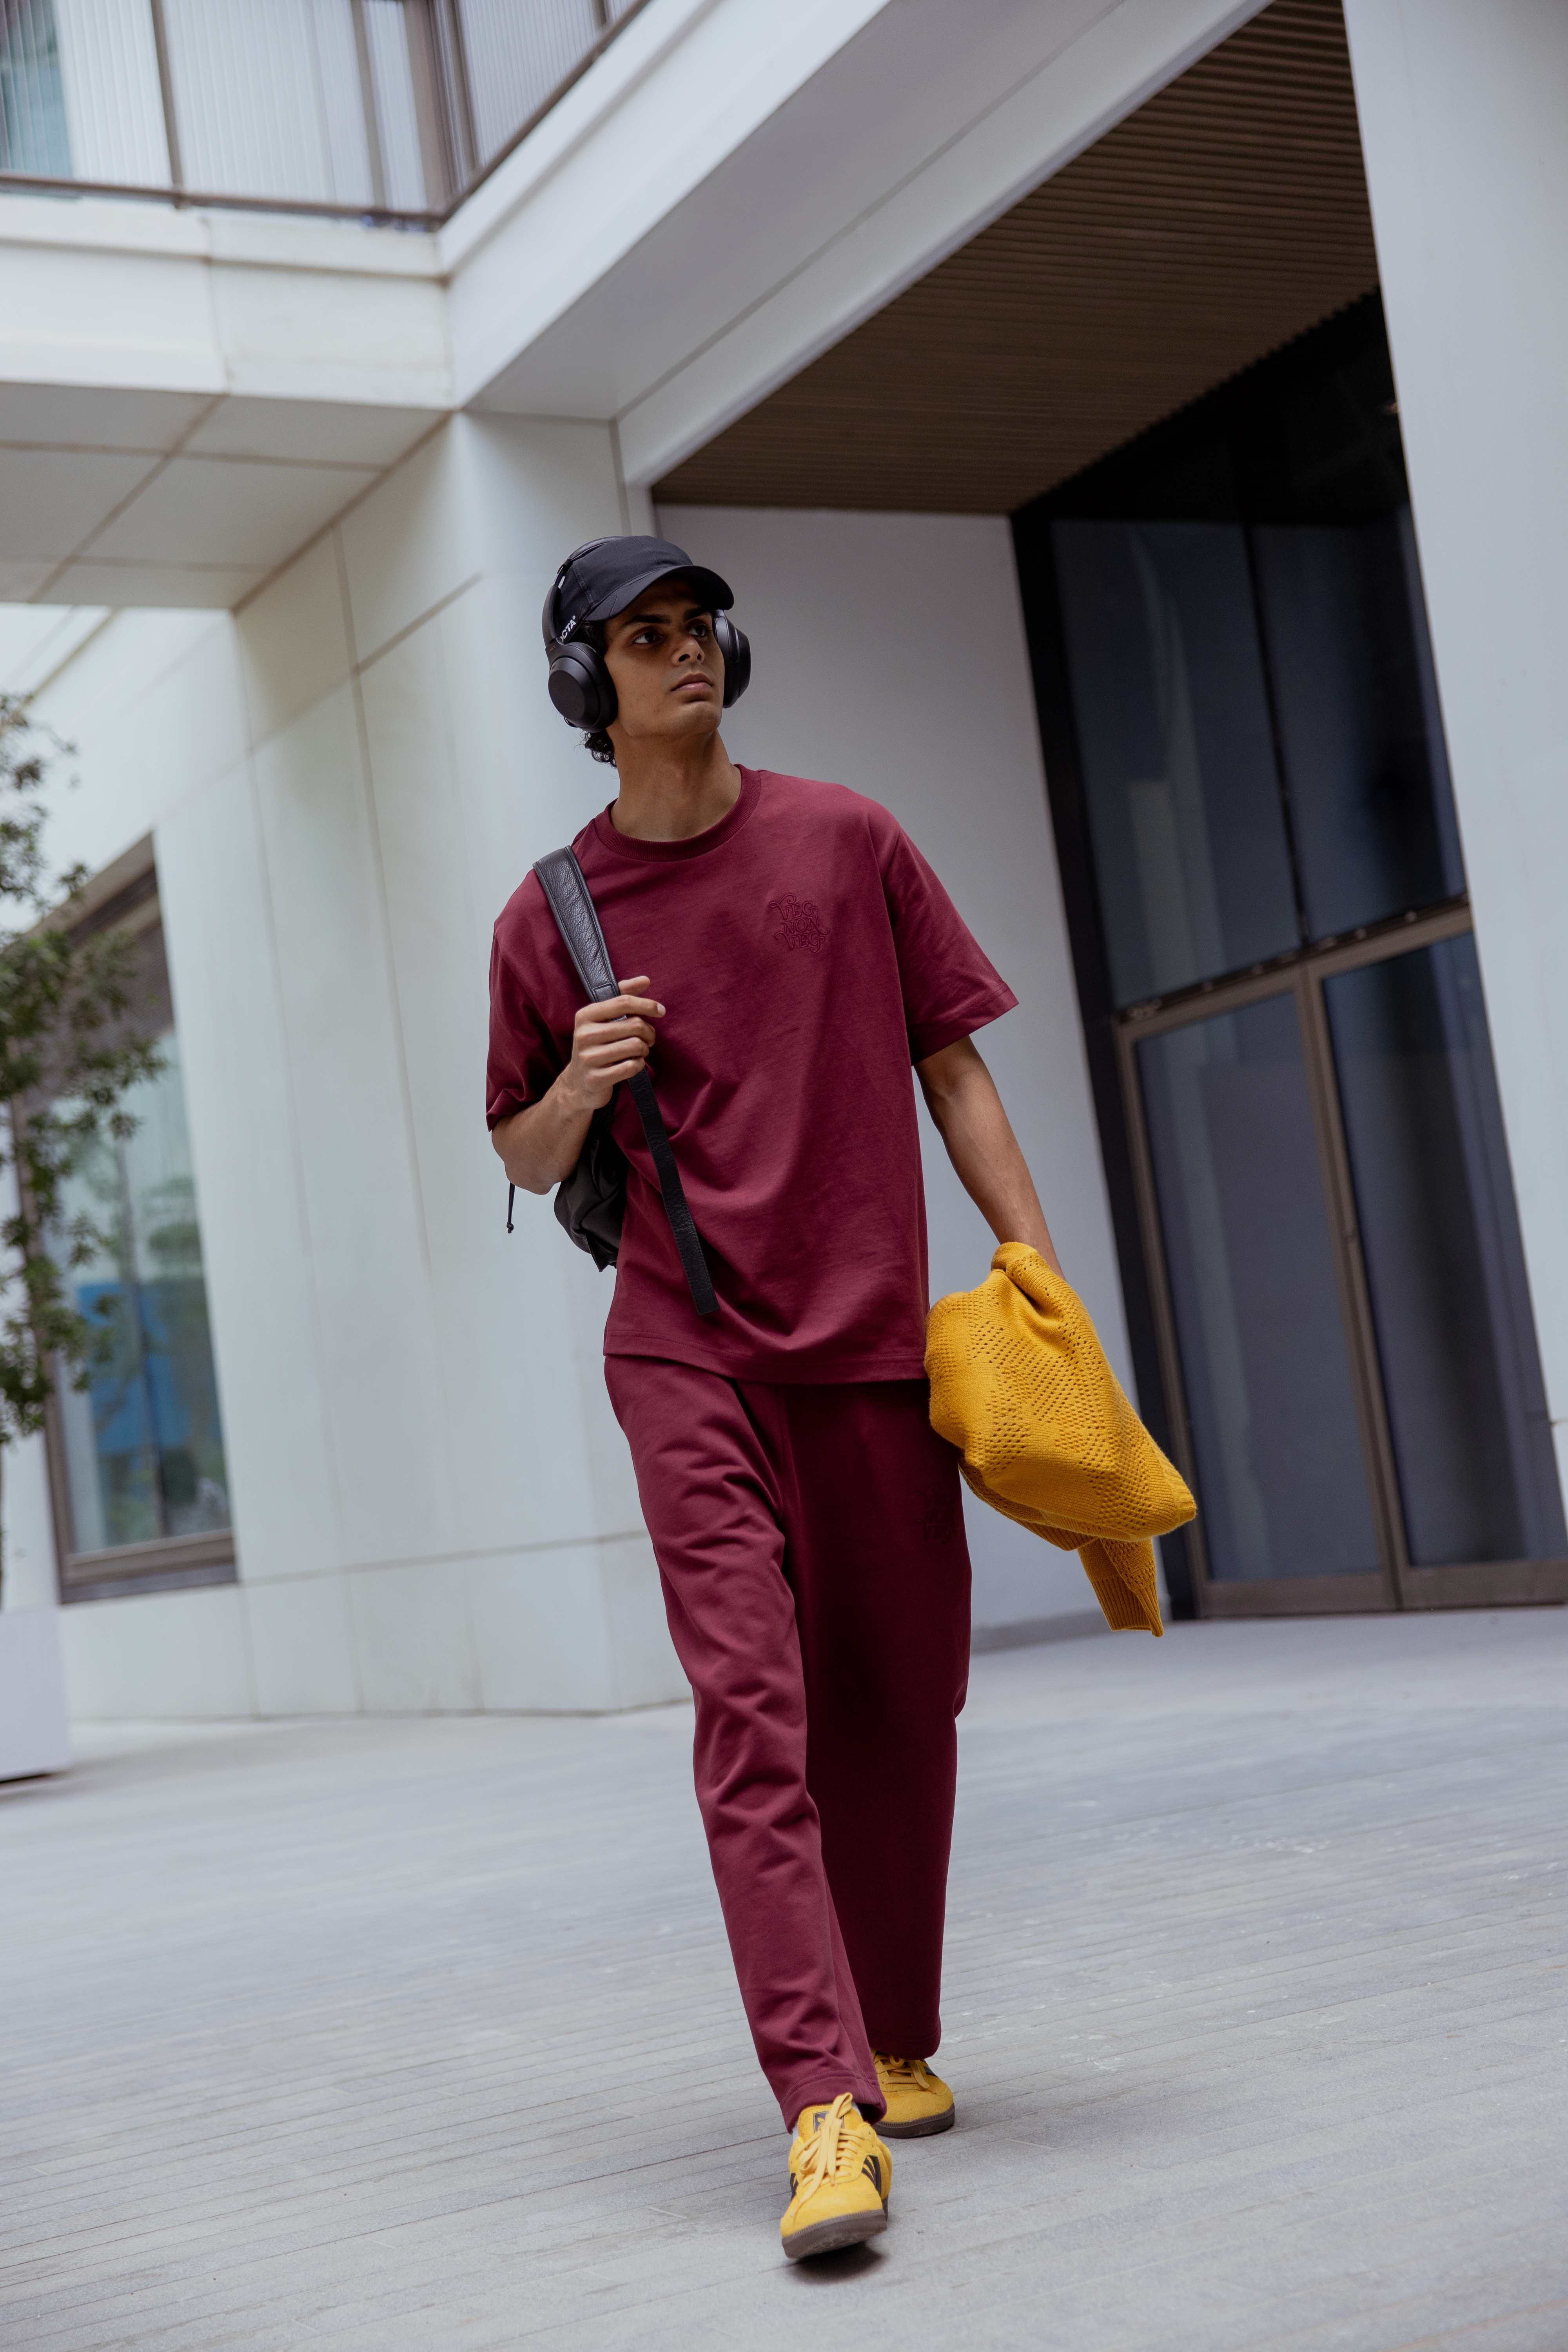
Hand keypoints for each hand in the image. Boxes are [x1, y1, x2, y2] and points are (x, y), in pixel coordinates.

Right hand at [558, 976, 663, 1112]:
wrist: (577, 1084)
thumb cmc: (597, 1046)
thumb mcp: (603, 1020)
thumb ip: (623, 997)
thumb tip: (645, 980)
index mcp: (585, 1015)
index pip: (623, 1002)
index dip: (647, 1004)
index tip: (661, 1011)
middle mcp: (584, 1035)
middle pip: (634, 1025)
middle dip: (649, 1032)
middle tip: (649, 1039)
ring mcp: (588, 1058)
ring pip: (635, 1046)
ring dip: (644, 1049)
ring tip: (641, 1051)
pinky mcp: (596, 1079)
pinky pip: (631, 1067)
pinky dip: (639, 1065)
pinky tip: (633, 1064)